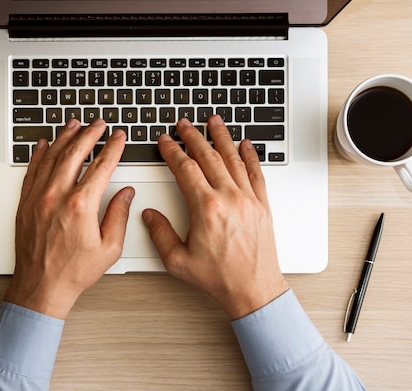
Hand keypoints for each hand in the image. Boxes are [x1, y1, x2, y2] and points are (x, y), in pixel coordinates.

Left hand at [4, 119, 133, 318]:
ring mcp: (37, 198)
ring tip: (75, 124)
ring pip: (51, 157)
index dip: (112, 148)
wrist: (40, 287)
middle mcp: (56, 196)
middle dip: (89, 133)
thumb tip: (126, 193)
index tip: (118, 137)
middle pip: (75, 153)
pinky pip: (32, 171)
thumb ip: (119, 215)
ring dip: (64, 137)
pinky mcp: (25, 203)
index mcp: (80, 206)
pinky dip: (39, 154)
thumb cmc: (73, 271)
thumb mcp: (109, 248)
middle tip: (98, 123)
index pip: (101, 166)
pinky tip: (44, 144)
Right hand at [142, 116, 288, 319]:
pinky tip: (246, 145)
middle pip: (208, 156)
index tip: (166, 141)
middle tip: (184, 124)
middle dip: (193, 137)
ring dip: (221, 137)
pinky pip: (256, 173)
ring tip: (213, 121)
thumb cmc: (219, 278)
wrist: (253, 289)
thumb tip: (149, 214)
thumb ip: (160, 234)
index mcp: (206, 208)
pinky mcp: (262, 205)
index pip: (185, 169)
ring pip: (233, 158)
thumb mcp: (178, 261)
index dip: (172, 151)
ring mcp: (248, 199)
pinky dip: (250, 156)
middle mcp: (229, 198)